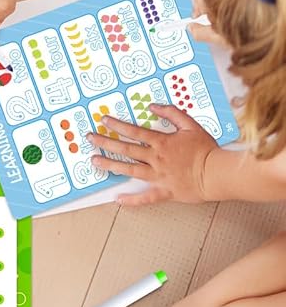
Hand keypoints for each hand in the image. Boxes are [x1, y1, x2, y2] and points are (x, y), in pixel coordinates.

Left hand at [87, 104, 217, 204]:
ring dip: (111, 165)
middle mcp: (156, 159)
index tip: (104, 120)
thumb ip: (172, 113)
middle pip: (126, 149)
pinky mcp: (165, 191)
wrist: (218, 174)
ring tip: (94, 161)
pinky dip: (132, 200)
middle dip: (105, 142)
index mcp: (161, 143)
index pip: (133, 132)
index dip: (117, 125)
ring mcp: (158, 176)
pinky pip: (146, 198)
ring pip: (130, 170)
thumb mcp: (191, 125)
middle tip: (90, 138)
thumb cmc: (206, 150)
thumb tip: (153, 106)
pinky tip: (118, 200)